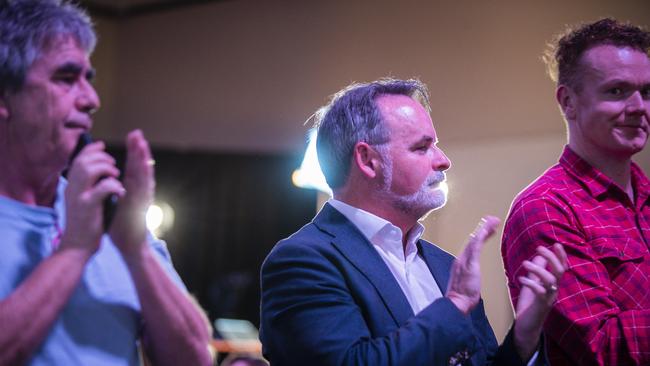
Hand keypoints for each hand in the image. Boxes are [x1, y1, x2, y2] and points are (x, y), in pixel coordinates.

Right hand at [61, 141, 123, 253]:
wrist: (76, 247)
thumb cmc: (84, 224)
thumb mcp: (81, 201)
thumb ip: (86, 186)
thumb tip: (97, 170)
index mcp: (71, 186)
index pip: (78, 160)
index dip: (91, 150)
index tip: (102, 145)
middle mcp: (72, 189)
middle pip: (83, 161)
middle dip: (100, 156)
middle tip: (113, 163)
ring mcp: (78, 197)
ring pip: (88, 170)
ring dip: (106, 168)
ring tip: (116, 175)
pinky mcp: (88, 207)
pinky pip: (102, 188)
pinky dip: (113, 186)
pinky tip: (119, 191)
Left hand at [109, 130, 154, 257]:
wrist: (131, 246)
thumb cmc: (121, 227)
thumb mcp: (116, 205)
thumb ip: (115, 192)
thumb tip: (108, 181)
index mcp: (132, 190)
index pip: (132, 166)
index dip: (132, 151)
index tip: (131, 137)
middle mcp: (140, 192)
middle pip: (139, 166)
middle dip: (138, 149)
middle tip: (137, 133)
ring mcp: (143, 198)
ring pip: (144, 174)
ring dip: (143, 158)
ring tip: (141, 143)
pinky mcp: (143, 205)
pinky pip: (144, 187)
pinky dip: (145, 175)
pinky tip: (145, 164)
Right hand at [446, 216, 499, 314]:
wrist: (456, 303)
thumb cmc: (462, 297)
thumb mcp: (468, 283)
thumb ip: (471, 276)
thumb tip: (474, 276)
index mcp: (461, 262)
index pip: (472, 245)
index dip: (480, 236)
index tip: (488, 229)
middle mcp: (461, 259)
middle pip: (473, 240)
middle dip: (483, 228)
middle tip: (493, 219)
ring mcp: (464, 261)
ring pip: (474, 241)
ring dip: (484, 229)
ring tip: (492, 220)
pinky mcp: (469, 264)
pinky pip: (474, 248)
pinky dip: (479, 238)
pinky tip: (485, 231)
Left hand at [513, 243, 567, 359]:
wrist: (527, 326)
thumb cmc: (530, 304)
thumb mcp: (533, 283)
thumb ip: (536, 270)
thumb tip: (539, 255)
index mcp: (553, 284)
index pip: (561, 267)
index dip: (561, 256)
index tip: (556, 243)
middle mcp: (554, 290)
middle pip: (559, 271)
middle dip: (551, 258)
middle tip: (540, 248)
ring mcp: (549, 298)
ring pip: (550, 280)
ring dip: (538, 269)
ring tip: (524, 263)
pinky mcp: (541, 305)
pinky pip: (540, 292)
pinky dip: (531, 284)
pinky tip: (521, 280)